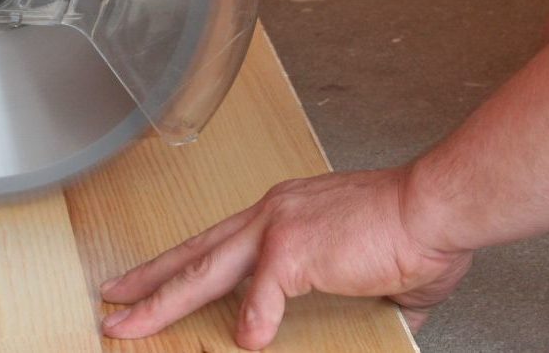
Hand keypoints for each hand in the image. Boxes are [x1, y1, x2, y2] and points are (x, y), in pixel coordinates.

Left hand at [99, 167, 472, 348]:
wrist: (435, 210)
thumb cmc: (413, 234)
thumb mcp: (373, 273)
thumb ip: (354, 299)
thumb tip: (368, 327)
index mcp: (282, 215)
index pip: (216, 243)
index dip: (180, 262)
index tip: (153, 277)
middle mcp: (269, 215)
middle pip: (193, 254)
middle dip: (148, 278)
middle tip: (112, 297)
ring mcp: (277, 228)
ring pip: (205, 271)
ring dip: (163, 299)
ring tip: (129, 323)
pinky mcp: (295, 248)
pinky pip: (263, 292)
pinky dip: (253, 319)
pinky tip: (247, 343)